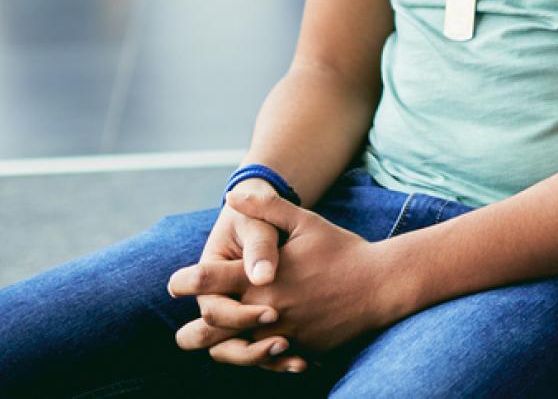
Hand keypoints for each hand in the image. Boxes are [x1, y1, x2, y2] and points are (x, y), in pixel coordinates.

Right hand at [168, 184, 292, 369]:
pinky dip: (276, 362)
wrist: (273, 222)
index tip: (272, 311)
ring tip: (289, 348)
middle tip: (281, 335)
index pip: (210, 307)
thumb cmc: (260, 218)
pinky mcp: (252, 326)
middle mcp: (216, 301)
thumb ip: (259, 246)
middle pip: (211, 338)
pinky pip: (257, 354)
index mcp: (208, 277)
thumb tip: (262, 277)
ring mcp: (233, 316)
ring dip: (257, 357)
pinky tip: (302, 362)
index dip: (236, 315)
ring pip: (232, 352)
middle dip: (242, 343)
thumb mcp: (258, 224)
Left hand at [170, 196, 411, 368]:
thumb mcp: (306, 222)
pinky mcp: (301, 350)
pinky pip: (269, 363)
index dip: (187, 282)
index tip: (175, 283)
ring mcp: (284, 335)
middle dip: (193, 332)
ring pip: (238, 354)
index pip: (212, 281)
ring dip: (223, 351)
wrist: (382, 285)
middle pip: (214, 330)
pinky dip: (259, 361)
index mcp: (264, 277)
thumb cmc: (343, 250)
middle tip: (183, 334)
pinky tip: (256, 353)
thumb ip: (267, 208)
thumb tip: (233, 194)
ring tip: (213, 348)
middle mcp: (268, 310)